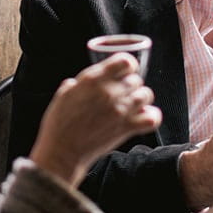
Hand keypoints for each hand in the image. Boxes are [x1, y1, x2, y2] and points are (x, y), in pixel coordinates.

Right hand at [29, 53, 161, 186]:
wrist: (62, 152)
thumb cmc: (59, 123)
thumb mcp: (63, 94)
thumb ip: (76, 84)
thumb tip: (78, 82)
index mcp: (93, 80)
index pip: (125, 61)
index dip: (128, 65)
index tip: (124, 70)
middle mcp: (109, 92)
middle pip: (136, 79)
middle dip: (131, 84)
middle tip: (122, 93)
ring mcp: (120, 110)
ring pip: (146, 95)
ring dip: (140, 99)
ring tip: (131, 105)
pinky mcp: (127, 128)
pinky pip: (153, 118)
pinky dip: (151, 116)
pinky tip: (142, 117)